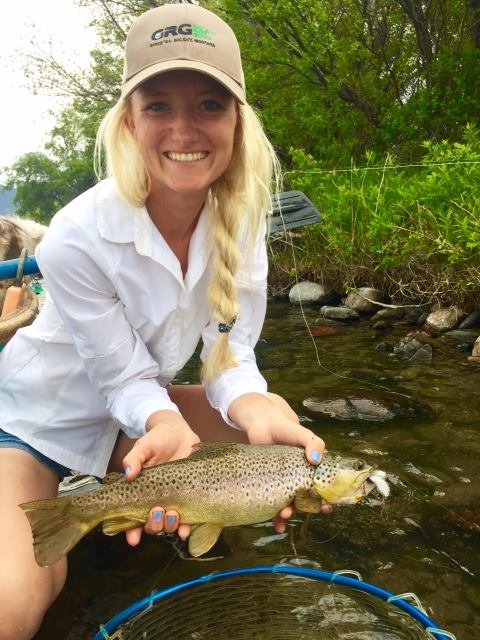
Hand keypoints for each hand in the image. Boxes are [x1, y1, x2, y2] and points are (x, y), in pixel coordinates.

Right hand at [122, 410, 198, 545]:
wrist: (180, 432)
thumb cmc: (158, 439)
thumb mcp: (144, 446)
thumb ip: (134, 458)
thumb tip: (128, 474)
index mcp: (140, 492)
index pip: (132, 517)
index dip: (131, 531)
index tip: (133, 538)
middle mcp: (156, 500)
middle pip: (151, 524)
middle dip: (153, 525)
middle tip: (157, 512)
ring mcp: (173, 500)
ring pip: (168, 524)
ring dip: (169, 526)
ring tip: (173, 515)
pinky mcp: (190, 497)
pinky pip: (188, 517)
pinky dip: (187, 527)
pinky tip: (187, 529)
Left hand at [228, 393, 333, 529]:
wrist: (261, 423)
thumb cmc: (285, 428)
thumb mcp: (303, 433)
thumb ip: (314, 443)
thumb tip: (316, 460)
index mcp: (311, 469)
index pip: (324, 487)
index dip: (329, 499)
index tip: (328, 506)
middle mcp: (299, 478)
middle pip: (308, 500)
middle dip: (308, 509)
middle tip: (304, 510)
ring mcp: (284, 483)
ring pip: (292, 505)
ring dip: (291, 514)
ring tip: (285, 514)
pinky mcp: (268, 485)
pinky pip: (274, 504)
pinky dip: (276, 518)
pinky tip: (278, 525)